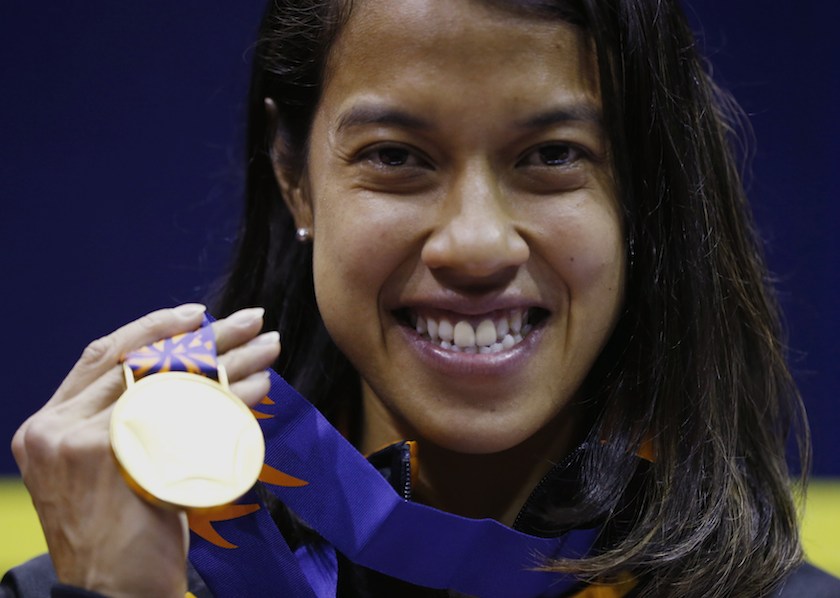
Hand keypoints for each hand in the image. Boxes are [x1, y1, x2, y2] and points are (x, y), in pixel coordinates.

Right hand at [11, 304, 279, 596]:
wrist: (112, 596)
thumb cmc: (124, 535)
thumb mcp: (111, 468)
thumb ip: (127, 418)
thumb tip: (190, 366)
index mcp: (48, 424)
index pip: (104, 356)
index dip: (154, 329)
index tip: (198, 315)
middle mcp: (55, 428)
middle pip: (143, 361)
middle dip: (205, 337)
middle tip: (251, 319)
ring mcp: (81, 441)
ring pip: (170, 384)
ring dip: (229, 361)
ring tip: (269, 347)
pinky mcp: (113, 457)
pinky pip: (185, 415)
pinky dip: (228, 397)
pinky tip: (259, 386)